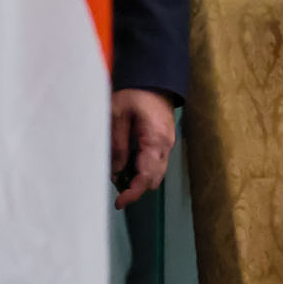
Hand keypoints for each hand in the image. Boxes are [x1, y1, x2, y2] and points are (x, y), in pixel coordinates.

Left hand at [112, 88, 176, 206]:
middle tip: (115, 186)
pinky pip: (155, 164)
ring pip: (156, 174)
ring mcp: (167, 145)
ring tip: (119, 172)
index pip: (146, 177)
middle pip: (154, 180)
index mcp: (155, 140)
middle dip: (135, 187)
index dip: (133, 193)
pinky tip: (127, 161)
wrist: (155, 80)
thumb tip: (116, 171)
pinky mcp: (164, 142)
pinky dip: (142, 169)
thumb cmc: (135, 94)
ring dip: (138, 179)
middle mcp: (166, 146)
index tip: (119, 203)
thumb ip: (117, 144)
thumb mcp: (118, 115)